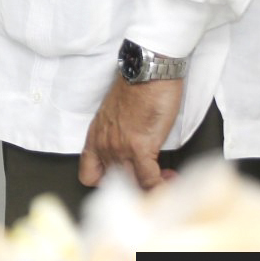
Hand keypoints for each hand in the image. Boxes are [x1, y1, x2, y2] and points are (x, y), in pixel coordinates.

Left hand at [79, 74, 184, 190]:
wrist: (148, 72)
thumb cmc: (138, 87)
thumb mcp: (117, 115)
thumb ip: (117, 135)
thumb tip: (129, 151)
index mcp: (96, 136)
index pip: (88, 174)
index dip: (107, 183)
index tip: (126, 179)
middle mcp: (104, 144)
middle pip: (114, 185)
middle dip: (136, 187)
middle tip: (152, 180)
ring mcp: (119, 147)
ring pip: (132, 186)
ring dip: (151, 188)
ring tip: (165, 180)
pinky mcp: (139, 147)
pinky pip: (149, 181)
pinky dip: (162, 185)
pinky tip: (171, 178)